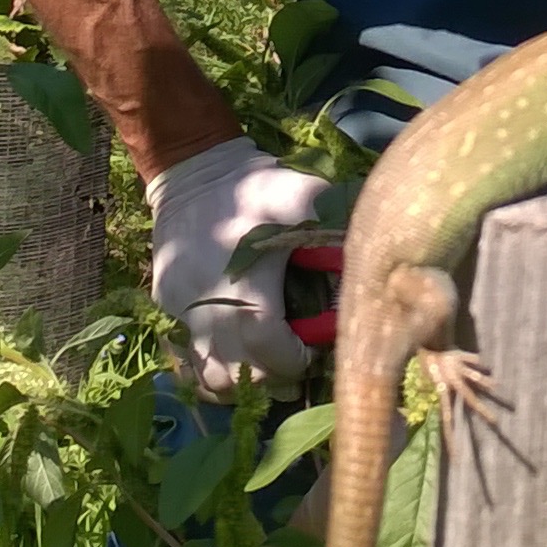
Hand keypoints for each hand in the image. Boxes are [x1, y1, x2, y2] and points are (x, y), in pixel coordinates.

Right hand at [148, 136, 331, 397]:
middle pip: (243, 378)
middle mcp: (209, 315)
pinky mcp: (166, 308)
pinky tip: (233, 352)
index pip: (274, 357)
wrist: (191, 167)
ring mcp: (181, 314)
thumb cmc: (253, 187)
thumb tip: (380, 261)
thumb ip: (339, 232)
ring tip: (263, 363)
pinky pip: (187, 359)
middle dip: (274, 376)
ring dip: (241, 379)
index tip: (311, 349)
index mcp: (247, 296)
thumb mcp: (303, 198)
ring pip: (211, 379)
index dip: (298, 362)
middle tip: (293, 358)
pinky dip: (212, 366)